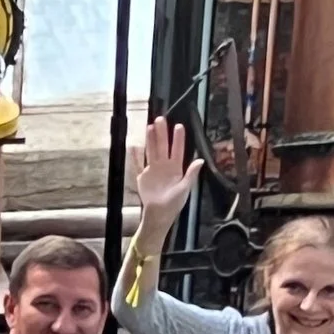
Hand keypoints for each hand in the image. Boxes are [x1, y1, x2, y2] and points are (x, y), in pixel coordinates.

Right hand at [132, 114, 202, 228]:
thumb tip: (201, 161)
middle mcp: (164, 166)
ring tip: (149, 126)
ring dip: (150, 139)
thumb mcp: (185, 188)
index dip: (178, 139)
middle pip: (163, 146)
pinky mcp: (142, 176)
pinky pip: (138, 164)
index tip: (178, 126)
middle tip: (160, 119)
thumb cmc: (174, 203)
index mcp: (176, 169)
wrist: (159, 214)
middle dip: (162, 133)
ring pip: (151, 151)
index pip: (177, 150)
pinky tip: (133, 147)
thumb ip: (191, 174)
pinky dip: (135, 156)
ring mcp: (153, 170)